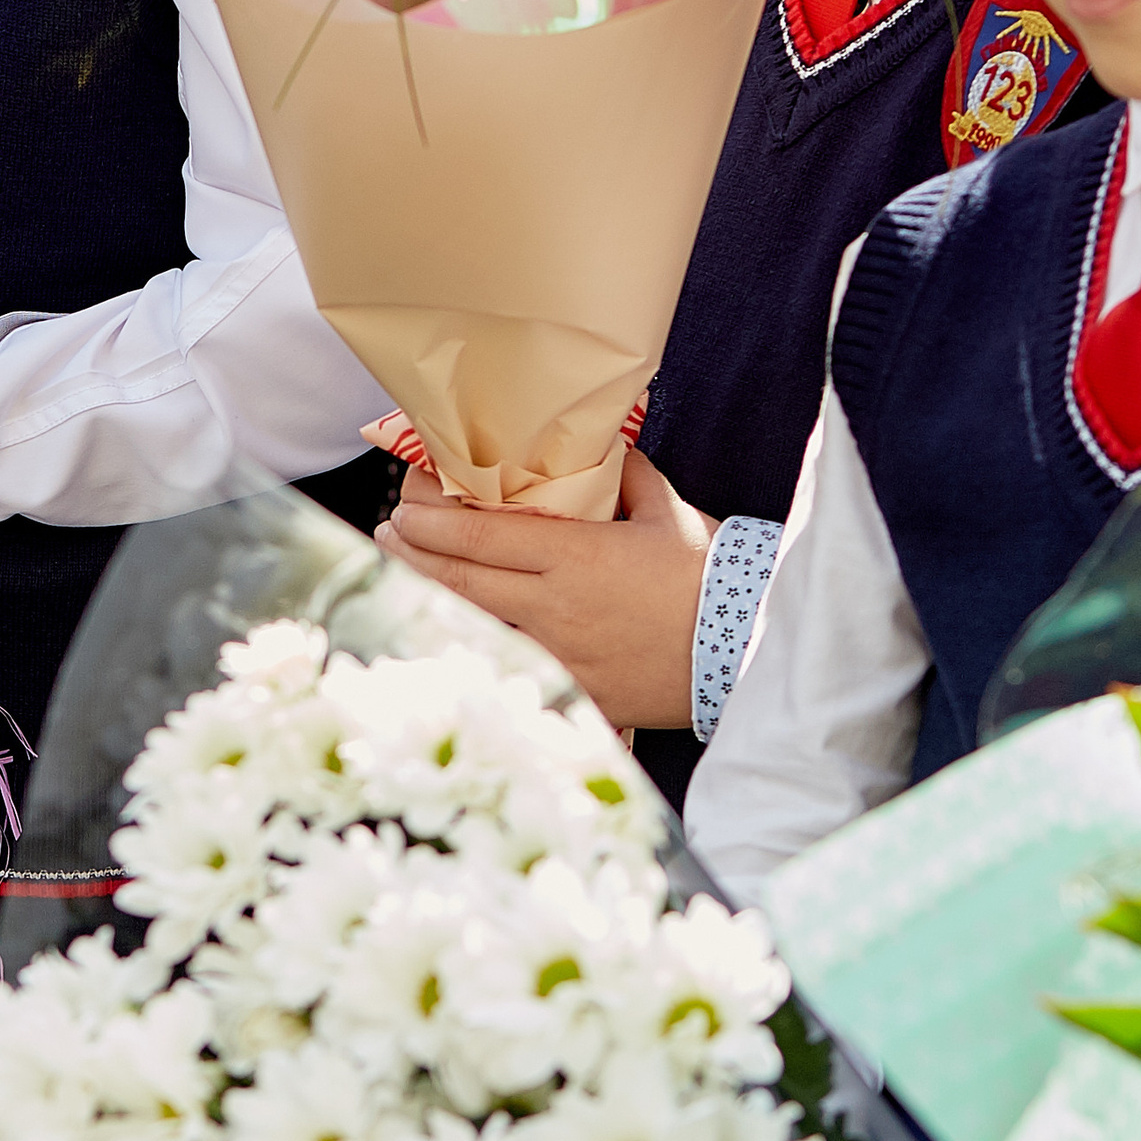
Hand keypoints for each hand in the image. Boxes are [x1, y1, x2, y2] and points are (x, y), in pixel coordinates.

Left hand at [374, 449, 712, 729]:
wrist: (751, 649)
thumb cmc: (712, 576)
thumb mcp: (668, 512)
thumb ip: (627, 477)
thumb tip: (604, 447)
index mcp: (576, 556)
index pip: (479, 535)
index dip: (431, 520)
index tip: (406, 504)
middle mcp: (557, 606)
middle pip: (460, 579)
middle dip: (413, 552)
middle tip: (389, 533)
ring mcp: (562, 655)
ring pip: (476, 625)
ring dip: (433, 597)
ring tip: (406, 575)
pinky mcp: (577, 693)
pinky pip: (515, 669)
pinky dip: (480, 648)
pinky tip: (458, 636)